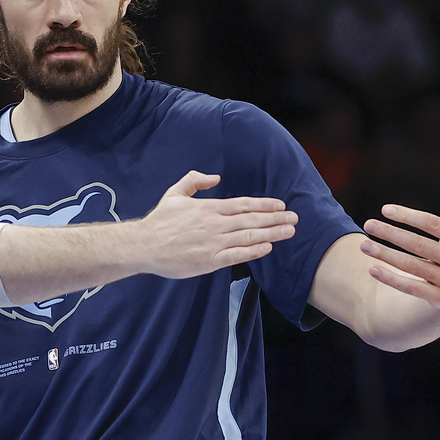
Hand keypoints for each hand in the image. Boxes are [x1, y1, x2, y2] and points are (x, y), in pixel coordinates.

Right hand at [140, 171, 297, 277]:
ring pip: (249, 237)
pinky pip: (236, 255)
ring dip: (272, 233)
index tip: (281, 205)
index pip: (243, 205)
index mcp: (208, 208)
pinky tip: (268, 247)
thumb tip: (216, 177)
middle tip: (295, 218)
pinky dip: (254, 251)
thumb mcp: (175, 194)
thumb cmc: (160, 221)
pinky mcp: (208, 261)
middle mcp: (214, 224)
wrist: (144, 245)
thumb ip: (195, 181)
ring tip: (289, 231)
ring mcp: (213, 243)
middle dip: (276, 219)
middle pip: (251, 220)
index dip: (264, 205)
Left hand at [360, 164, 439, 314]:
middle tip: (368, 224)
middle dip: (391, 234)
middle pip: (419, 245)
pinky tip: (371, 268)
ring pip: (412, 267)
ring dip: (385, 255)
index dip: (409, 216)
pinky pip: (411, 288)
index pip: (434, 224)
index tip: (385, 209)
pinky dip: (390, 278)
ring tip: (363, 244)